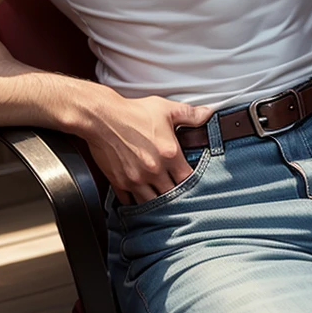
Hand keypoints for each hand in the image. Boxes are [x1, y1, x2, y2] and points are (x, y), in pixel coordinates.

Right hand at [86, 91, 211, 204]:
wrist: (102, 117)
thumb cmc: (133, 112)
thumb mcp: (165, 109)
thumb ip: (190, 114)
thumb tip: (208, 114)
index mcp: (169, 154)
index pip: (188, 179)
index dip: (192, 182)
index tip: (190, 181)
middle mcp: (154, 171)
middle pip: (171, 195)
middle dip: (175, 194)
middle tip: (176, 192)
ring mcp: (136, 179)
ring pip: (152, 203)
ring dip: (157, 201)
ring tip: (160, 197)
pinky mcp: (120, 183)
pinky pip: (130, 203)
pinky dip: (135, 202)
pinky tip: (139, 196)